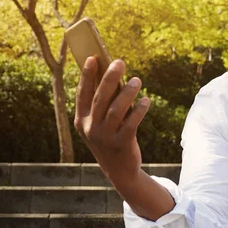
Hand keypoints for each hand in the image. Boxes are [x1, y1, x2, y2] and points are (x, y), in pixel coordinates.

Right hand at [74, 57, 149, 186]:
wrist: (119, 170)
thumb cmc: (110, 138)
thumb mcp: (100, 123)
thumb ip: (104, 103)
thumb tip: (113, 75)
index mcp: (81, 120)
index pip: (82, 93)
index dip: (87, 75)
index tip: (93, 57)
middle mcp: (90, 128)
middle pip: (100, 98)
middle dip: (109, 78)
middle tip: (120, 62)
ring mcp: (105, 137)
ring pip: (116, 110)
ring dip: (127, 93)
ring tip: (137, 80)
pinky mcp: (122, 144)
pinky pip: (131, 123)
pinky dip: (139, 110)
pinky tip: (146, 100)